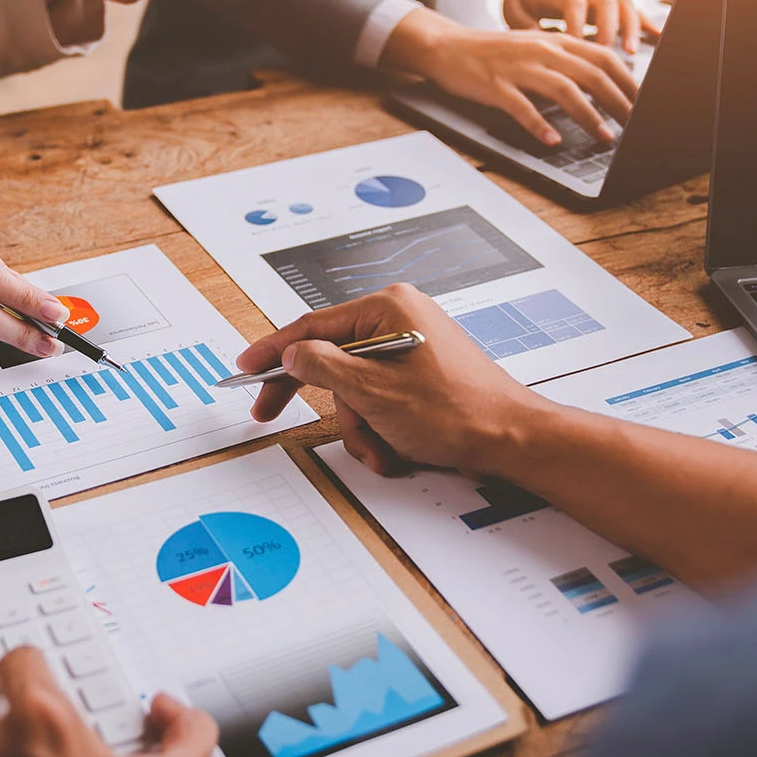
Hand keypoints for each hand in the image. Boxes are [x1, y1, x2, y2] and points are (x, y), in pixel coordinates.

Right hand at [236, 285, 549, 478]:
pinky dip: (381, 426)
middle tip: (268, 412)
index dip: (273, 350)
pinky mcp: (420, 373)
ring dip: (361, 425)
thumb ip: (323, 366)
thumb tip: (293, 354)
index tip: (246, 367)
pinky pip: (380, 397)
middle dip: (323, 400)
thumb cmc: (456, 411)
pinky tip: (396, 447)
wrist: (510, 439)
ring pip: (355, 387)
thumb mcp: (372, 391)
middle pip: (332, 358)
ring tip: (383, 448)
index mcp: (388, 308)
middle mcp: (400, 319)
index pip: (313, 326)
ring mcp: (411, 346)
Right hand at [382, 7, 637, 145]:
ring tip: (605, 137)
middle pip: (591, 74)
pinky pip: (522, 108)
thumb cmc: (493, 54)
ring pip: (564, 91)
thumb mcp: (534, 48)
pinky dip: (540, 126)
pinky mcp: (496, 86)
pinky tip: (553, 141)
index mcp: (555, 41)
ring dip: (589, 116)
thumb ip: (565, 60)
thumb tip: (599, 82)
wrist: (448, 47)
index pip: (603, 58)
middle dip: (618, 101)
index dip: (628, 81)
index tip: (643, 102)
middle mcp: (541, 50)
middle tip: (634, 124)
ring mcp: (518, 68)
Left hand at [502, 0, 659, 53]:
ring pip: (622, 4)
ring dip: (630, 26)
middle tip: (606, 55)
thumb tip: (538, 49)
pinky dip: (645, 22)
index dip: (577, 25)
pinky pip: (630, 9)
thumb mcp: (512, 10)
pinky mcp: (607, 3)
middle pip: (605, 1)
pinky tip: (657, 37)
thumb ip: (523, 27)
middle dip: (609, 28)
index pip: (573, 2)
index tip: (575, 49)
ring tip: (630, 51)